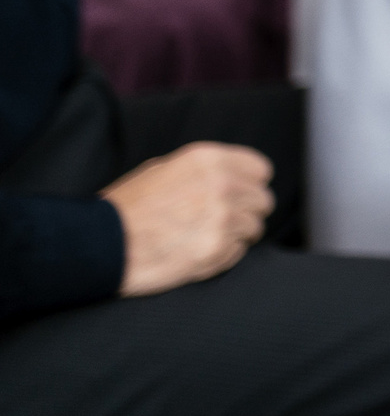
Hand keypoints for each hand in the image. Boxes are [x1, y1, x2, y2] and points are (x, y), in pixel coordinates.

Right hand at [101, 141, 272, 295]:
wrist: (99, 244)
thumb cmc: (127, 208)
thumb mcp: (163, 169)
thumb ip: (204, 170)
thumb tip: (233, 175)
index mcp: (209, 160)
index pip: (261, 170)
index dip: (251, 185)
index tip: (241, 195)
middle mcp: (222, 185)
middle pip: (263, 201)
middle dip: (247, 212)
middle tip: (223, 221)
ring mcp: (221, 219)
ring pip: (254, 228)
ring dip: (236, 235)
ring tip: (205, 237)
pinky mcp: (215, 250)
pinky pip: (237, 253)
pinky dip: (223, 255)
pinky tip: (196, 252)